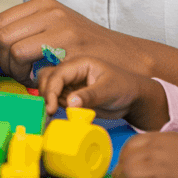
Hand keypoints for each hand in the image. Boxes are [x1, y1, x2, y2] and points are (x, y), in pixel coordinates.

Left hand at [0, 0, 123, 83]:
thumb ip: (29, 29)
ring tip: (26, 78)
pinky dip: (26, 77)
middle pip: (1, 34)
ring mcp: (61, 28)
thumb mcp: (59, 27)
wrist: (129, 60)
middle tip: (11, 75)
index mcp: (44, 3)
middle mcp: (51, 11)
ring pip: (12, 49)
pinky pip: (30, 64)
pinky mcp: (70, 50)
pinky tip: (38, 82)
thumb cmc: (89, 48)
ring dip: (12, 71)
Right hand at [36, 56, 166, 129]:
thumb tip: (70, 103)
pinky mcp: (70, 94)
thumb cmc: (125, 88)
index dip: (50, 90)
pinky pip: (55, 98)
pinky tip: (60, 113)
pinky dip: (54, 105)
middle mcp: (72, 71)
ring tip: (56, 112)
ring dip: (48, 100)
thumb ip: (89, 96)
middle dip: (45, 93)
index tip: (50, 107)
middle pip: (46, 77)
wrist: (132, 99)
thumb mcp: (109, 91)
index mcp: (81, 64)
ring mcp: (70, 82)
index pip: (57, 74)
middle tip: (49, 111)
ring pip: (48, 87)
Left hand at [113, 132, 177, 177]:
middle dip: (120, 176)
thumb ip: (158, 147)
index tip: (129, 169)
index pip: (128, 147)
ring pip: (124, 177)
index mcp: (158, 138)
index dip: (124, 160)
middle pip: (122, 163)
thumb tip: (140, 159)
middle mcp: (155, 152)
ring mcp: (159, 170)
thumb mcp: (177, 142)